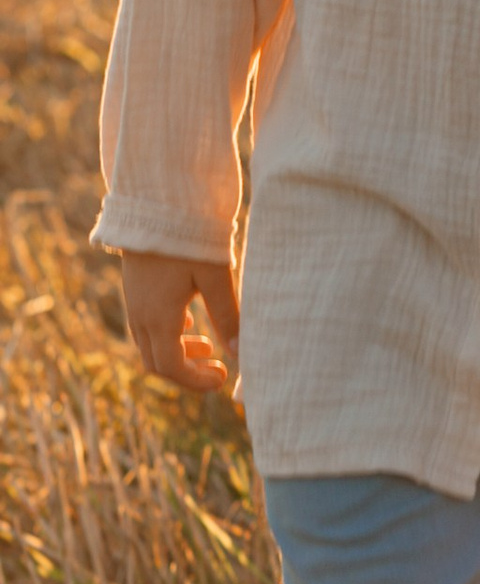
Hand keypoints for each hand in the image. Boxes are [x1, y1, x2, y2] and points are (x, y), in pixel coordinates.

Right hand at [121, 249, 239, 395]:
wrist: (156, 201)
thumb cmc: (189, 237)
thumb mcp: (215, 277)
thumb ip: (228, 316)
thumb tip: (241, 354)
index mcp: (159, 318)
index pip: (171, 368)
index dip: (195, 381)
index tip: (222, 378)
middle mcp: (140, 315)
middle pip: (156, 363)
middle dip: (186, 373)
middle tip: (217, 368)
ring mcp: (134, 301)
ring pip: (150, 345)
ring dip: (177, 353)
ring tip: (207, 345)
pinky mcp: (136, 288)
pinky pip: (146, 325)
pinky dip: (167, 334)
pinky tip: (188, 321)